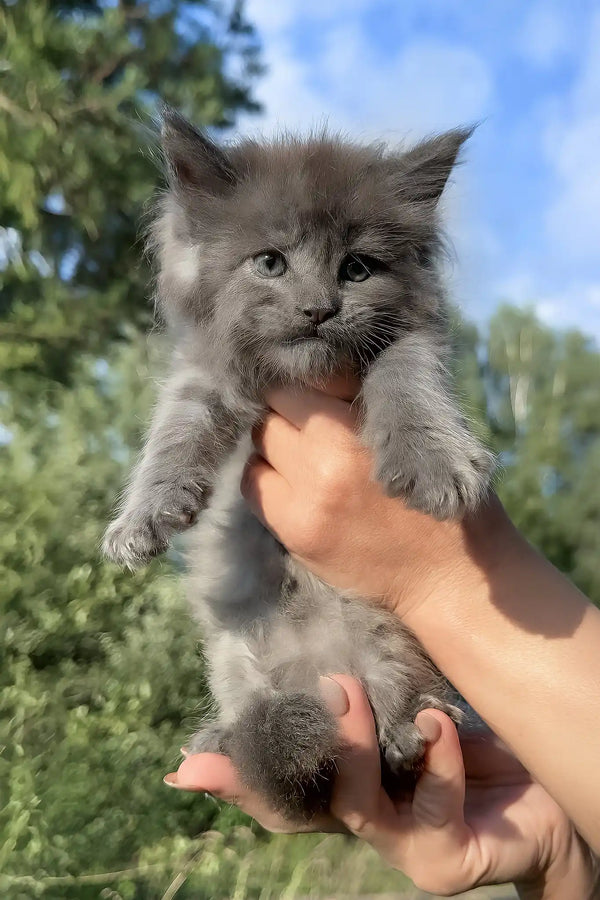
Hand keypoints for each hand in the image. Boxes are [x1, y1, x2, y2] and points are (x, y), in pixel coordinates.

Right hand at [164, 677, 594, 898]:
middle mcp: (366, 821)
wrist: (551, 788)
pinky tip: (437, 721)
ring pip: (353, 808)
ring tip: (347, 690)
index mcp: (351, 785)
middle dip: (263, 775)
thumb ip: (366, 692)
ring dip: (349, 748)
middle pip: (296, 811)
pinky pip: (430, 810)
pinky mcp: (445, 861)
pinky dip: (434, 757)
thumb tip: (322, 646)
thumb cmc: (476, 739)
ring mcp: (402, 849)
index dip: (231, 779)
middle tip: (262, 711)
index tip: (186, 768)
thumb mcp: (411, 706)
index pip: (278, 787)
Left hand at [240, 378, 512, 616]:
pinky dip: (265, 477)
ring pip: (258, 444)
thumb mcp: (418, 430)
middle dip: (288, 411)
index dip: (310, 383)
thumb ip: (367, 400)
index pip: (301, 381)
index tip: (322, 392)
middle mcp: (329, 460)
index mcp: (364, 428)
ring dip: (274, 444)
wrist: (450, 575)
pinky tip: (291, 484)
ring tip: (302, 456)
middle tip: (310, 424)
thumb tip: (322, 371)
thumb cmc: (444, 494)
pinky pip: (253, 485)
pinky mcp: (295, 531)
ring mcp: (307, 500)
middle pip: (273, 409)